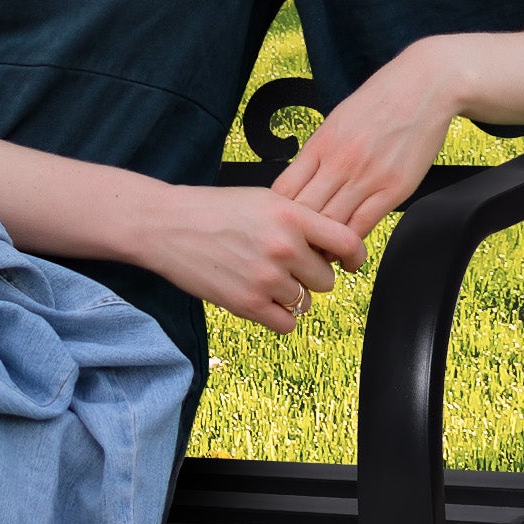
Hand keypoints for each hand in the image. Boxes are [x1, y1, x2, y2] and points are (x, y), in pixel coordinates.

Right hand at [144, 184, 367, 336]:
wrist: (168, 225)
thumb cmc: (215, 209)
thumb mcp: (265, 199)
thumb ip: (300, 220)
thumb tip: (332, 246)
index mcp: (292, 215)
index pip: (347, 243)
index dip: (355, 256)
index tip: (350, 263)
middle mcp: (284, 247)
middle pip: (326, 279)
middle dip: (312, 276)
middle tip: (288, 267)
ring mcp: (267, 278)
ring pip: (306, 302)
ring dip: (292, 295)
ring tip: (265, 278)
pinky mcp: (248, 304)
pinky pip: (287, 323)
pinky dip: (279, 316)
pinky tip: (263, 299)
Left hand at [269, 38, 456, 241]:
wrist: (424, 86)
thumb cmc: (381, 100)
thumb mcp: (338, 120)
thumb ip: (320, 151)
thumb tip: (303, 178)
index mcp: (320, 144)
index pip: (284, 191)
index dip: (279, 215)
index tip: (283, 226)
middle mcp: (338, 162)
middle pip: (303, 213)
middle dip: (297, 236)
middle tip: (297, 249)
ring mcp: (366, 177)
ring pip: (331, 225)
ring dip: (324, 246)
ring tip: (321, 257)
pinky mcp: (393, 188)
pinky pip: (362, 226)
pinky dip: (351, 244)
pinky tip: (347, 252)